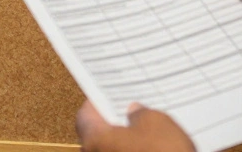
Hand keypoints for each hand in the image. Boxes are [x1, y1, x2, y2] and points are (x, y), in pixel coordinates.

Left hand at [77, 101, 194, 151]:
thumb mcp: (156, 122)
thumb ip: (140, 113)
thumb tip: (135, 112)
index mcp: (95, 140)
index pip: (85, 115)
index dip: (97, 103)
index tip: (107, 95)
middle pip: (98, 136)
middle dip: (113, 123)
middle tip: (130, 110)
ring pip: (111, 150)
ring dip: (125, 141)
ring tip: (147, 130)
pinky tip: (151, 149)